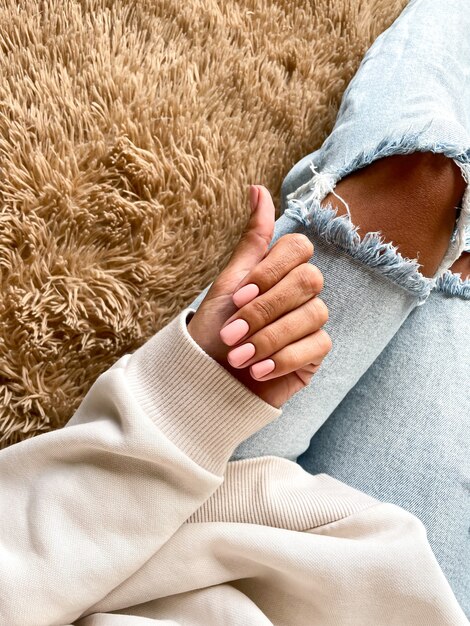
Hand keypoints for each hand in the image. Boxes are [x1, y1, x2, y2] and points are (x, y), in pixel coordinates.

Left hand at [187, 185, 330, 407]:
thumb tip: (257, 188)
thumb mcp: (228, 283)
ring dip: (268, 338)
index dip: (271, 271)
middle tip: (231, 333)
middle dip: (265, 309)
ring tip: (237, 357)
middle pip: (308, 281)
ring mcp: (311, 322)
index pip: (299, 248)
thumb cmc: (214, 331)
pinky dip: (282, 358)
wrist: (209, 381)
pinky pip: (317, 345)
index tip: (238, 297)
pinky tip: (257, 370)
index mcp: (280, 271)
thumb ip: (252, 240)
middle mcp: (300, 293)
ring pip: (313, 314)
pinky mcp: (315, 353)